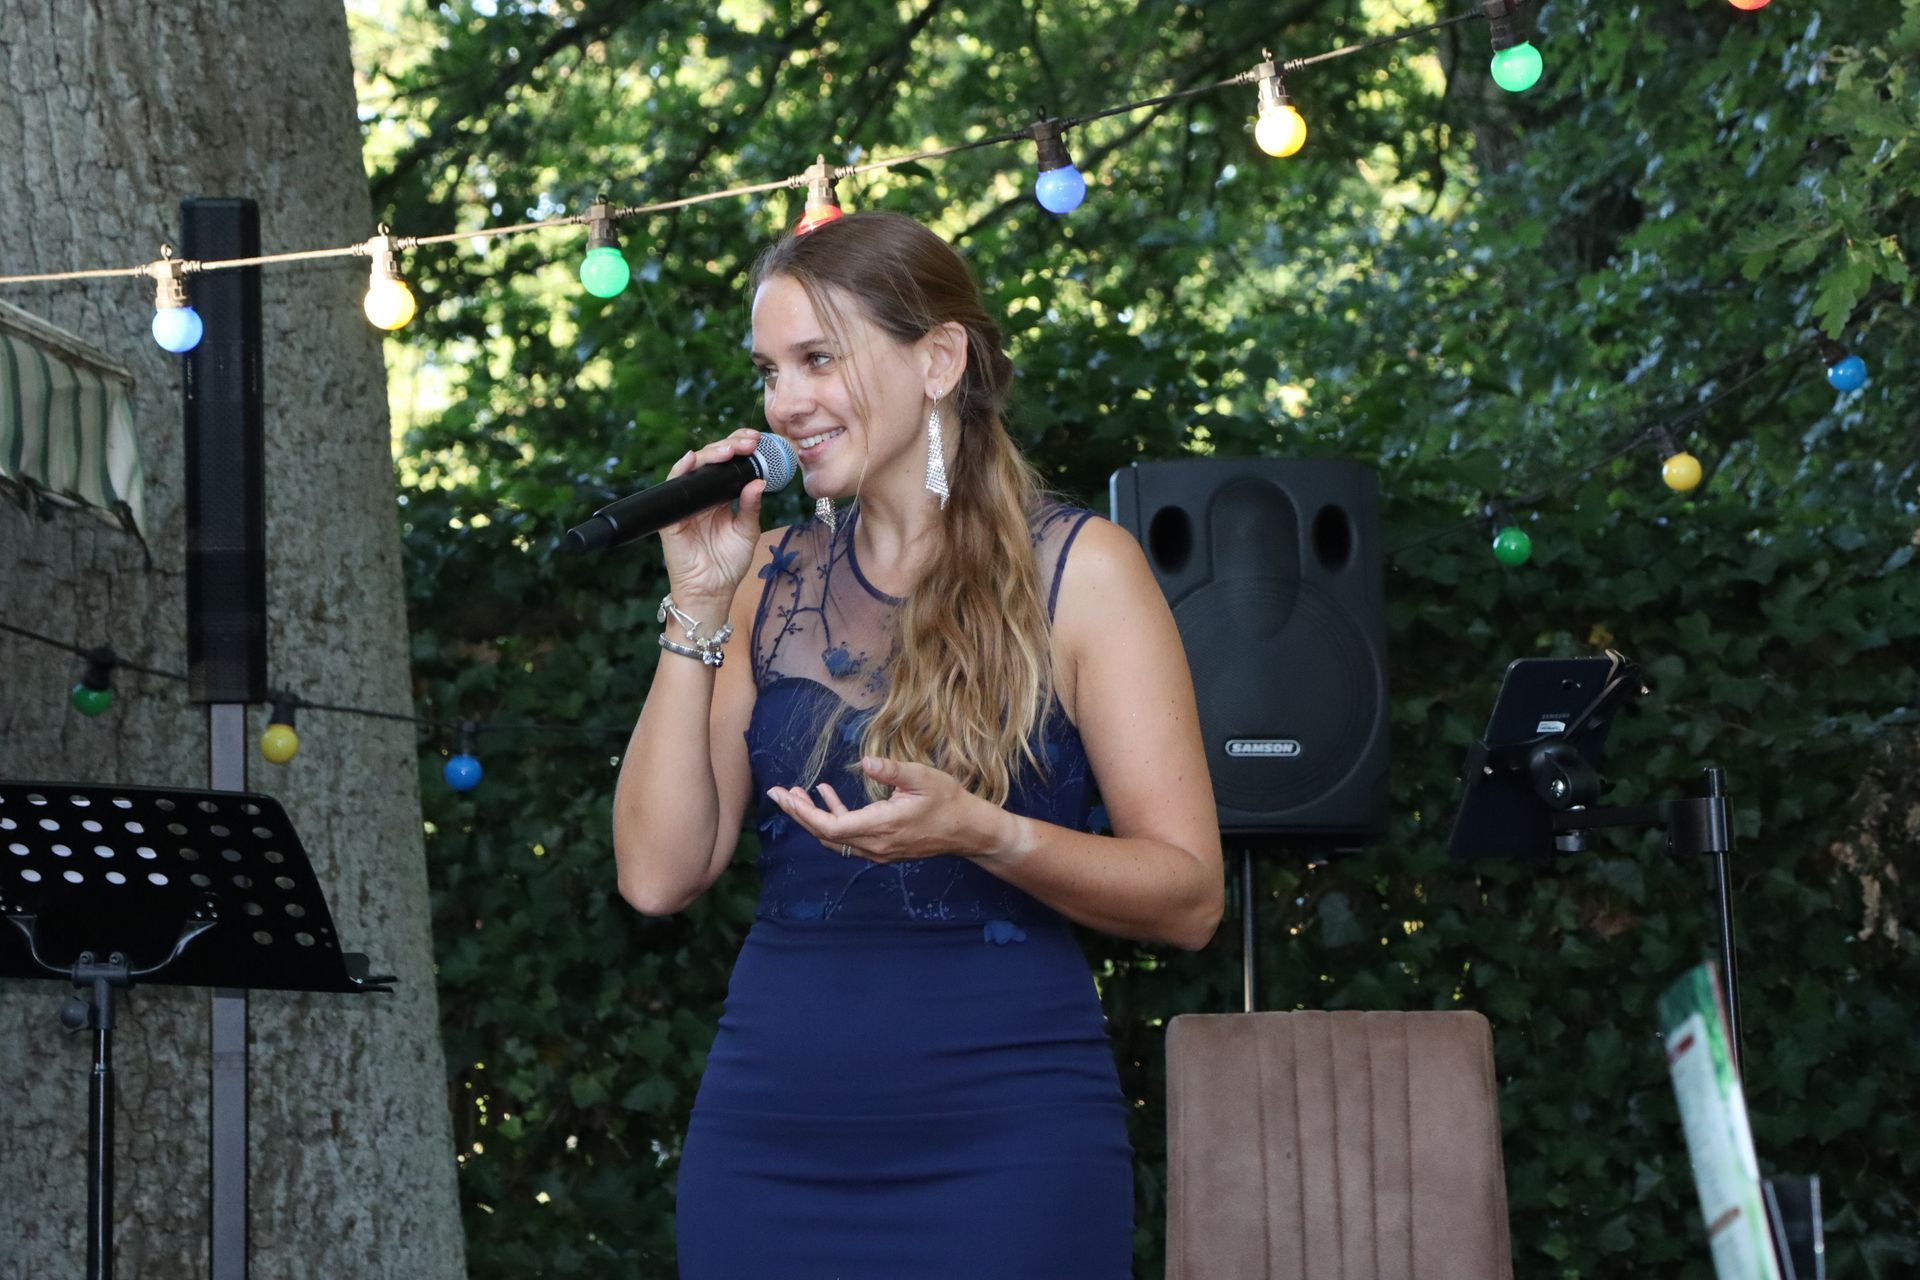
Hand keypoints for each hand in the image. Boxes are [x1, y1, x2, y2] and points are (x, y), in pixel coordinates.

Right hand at [657, 428, 769, 619]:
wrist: (710, 591)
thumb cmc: (728, 564)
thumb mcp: (747, 531)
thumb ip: (751, 506)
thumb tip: (759, 481)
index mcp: (721, 497)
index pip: (729, 464)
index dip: (741, 449)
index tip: (758, 441)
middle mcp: (703, 495)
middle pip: (712, 460)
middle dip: (730, 445)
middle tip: (749, 442)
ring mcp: (686, 502)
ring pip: (694, 467)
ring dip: (710, 453)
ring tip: (729, 449)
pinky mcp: (672, 513)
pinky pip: (673, 486)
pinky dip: (682, 470)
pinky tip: (693, 459)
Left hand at [766, 757, 1024, 864]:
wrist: (968, 830)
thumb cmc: (947, 800)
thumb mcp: (922, 778)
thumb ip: (892, 770)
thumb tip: (864, 761)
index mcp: (881, 826)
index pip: (830, 827)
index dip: (804, 814)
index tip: (786, 797)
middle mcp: (875, 845)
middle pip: (825, 835)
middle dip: (798, 814)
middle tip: (777, 793)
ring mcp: (878, 849)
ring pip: (834, 838)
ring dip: (813, 816)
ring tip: (795, 793)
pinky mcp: (883, 847)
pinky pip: (849, 836)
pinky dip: (833, 817)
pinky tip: (826, 794)